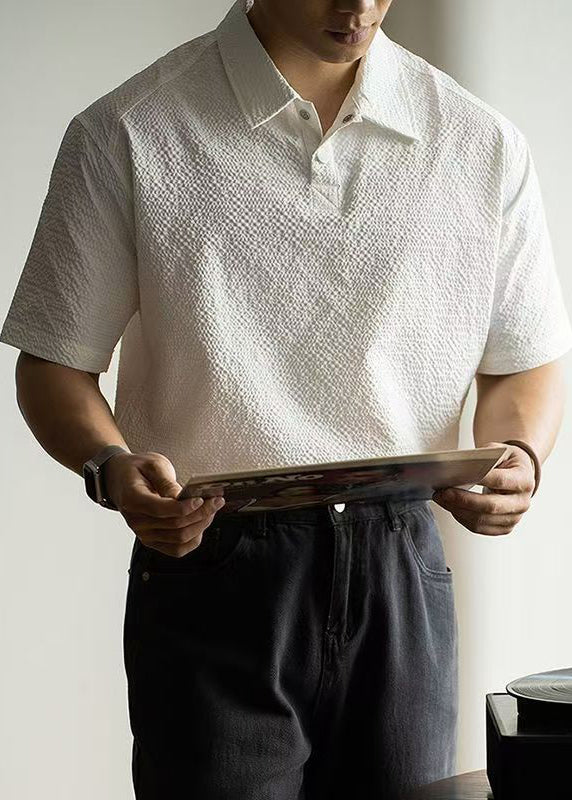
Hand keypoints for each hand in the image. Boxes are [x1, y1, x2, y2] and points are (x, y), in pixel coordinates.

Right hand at [103, 450, 224, 556]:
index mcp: (133, 499)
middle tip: (216, 502)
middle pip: (176, 526)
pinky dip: (193, 540)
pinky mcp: (152, 541)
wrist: (120, 479)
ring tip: (211, 511)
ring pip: (179, 540)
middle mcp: (136, 521)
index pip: (162, 510)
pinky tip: (201, 525)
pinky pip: (177, 550)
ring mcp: (144, 534)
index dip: (185, 507)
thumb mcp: (153, 464)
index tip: (202, 499)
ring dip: (200, 527)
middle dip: (201, 514)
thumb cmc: (136, 470)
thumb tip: (183, 497)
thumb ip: (167, 482)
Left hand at [432, 441, 535, 535]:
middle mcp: (522, 502)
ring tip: (441, 499)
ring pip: (482, 520)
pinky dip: (462, 518)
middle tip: (443, 492)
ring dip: (458, 510)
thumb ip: (485, 456)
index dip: (479, 479)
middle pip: (490, 506)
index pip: (500, 481)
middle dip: (463, 500)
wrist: (519, 475)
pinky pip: (480, 528)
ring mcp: (514, 517)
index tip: (458, 476)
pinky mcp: (505, 527)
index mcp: (524, 480)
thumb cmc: (507, 461)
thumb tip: (462, 466)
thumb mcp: (500, 450)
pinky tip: (451, 507)